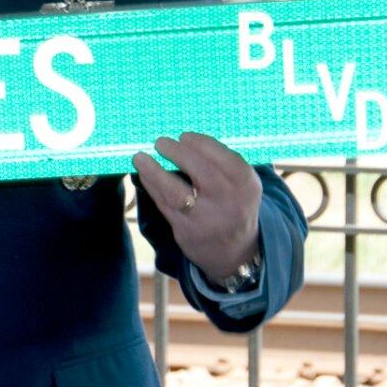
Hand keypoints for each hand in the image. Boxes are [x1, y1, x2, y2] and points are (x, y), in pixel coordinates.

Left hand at [131, 131, 261, 283]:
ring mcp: (207, 219)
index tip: (184, 136)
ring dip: (154, 172)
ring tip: (139, 157)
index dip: (203, 144)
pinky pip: (164, 205)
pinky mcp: (186, 231)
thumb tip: (182, 138)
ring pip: (176, 193)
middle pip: (202, 173)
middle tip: (160, 142)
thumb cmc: (232, 203)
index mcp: (246, 186)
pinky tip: (144, 174)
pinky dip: (152, 187)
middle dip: (178, 153)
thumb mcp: (239, 185)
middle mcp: (229, 203)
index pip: (227, 160)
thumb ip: (220, 164)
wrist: (234, 250)